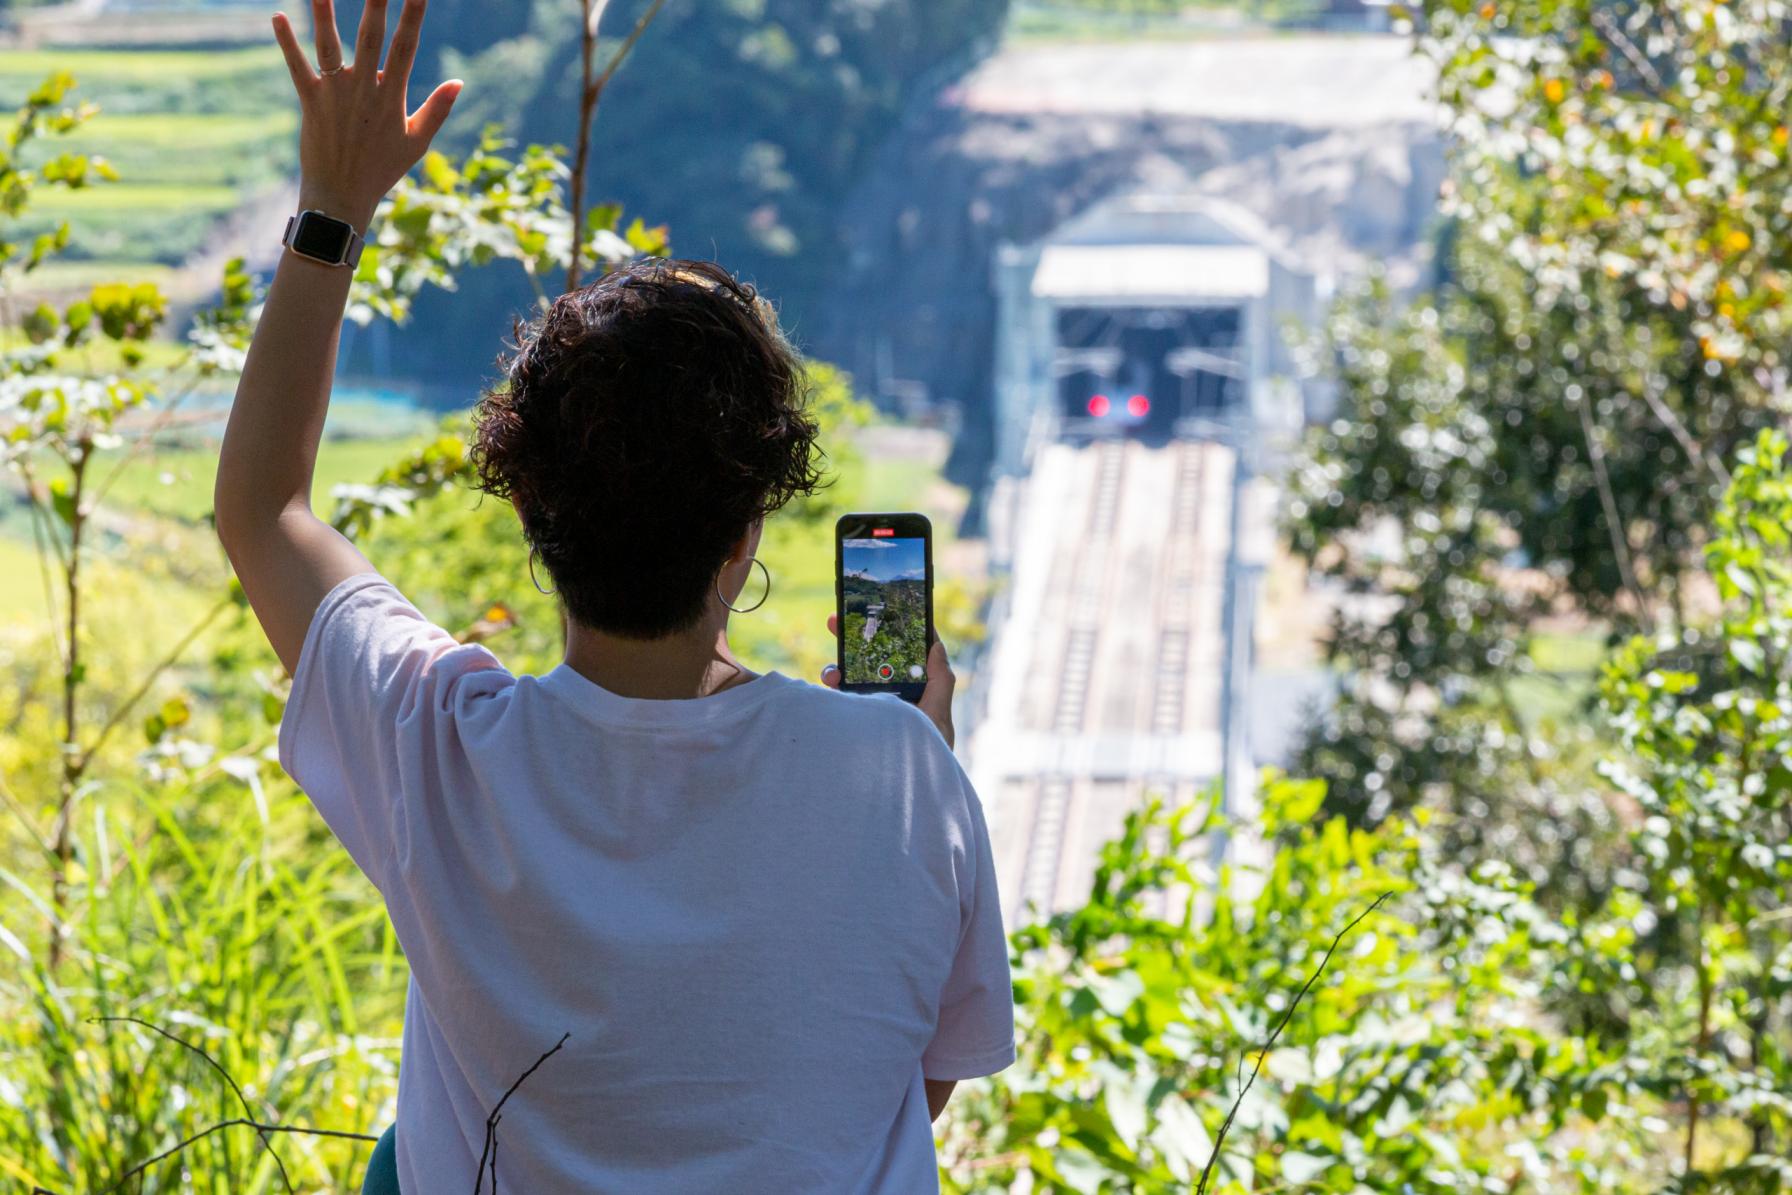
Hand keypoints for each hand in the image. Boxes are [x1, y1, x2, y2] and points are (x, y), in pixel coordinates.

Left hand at [272, 0, 461, 230]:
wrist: (341, 195)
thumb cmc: (382, 169)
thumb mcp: (417, 143)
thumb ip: (437, 110)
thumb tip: (459, 82)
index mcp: (391, 97)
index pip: (406, 47)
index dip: (413, 15)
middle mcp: (363, 90)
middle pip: (371, 36)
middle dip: (376, 2)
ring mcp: (334, 94)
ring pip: (329, 45)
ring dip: (323, 13)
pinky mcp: (310, 101)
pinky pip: (297, 66)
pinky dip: (286, 42)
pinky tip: (277, 16)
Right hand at [819, 614, 956, 750]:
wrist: (896, 797)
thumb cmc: (925, 757)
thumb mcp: (937, 717)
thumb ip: (939, 681)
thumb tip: (937, 645)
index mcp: (913, 696)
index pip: (902, 658)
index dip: (892, 634)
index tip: (880, 611)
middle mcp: (887, 702)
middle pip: (870, 662)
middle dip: (853, 640)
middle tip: (834, 620)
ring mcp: (867, 714)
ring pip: (849, 679)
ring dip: (837, 666)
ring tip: (832, 670)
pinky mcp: (850, 726)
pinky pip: (835, 702)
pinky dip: (830, 688)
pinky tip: (828, 685)